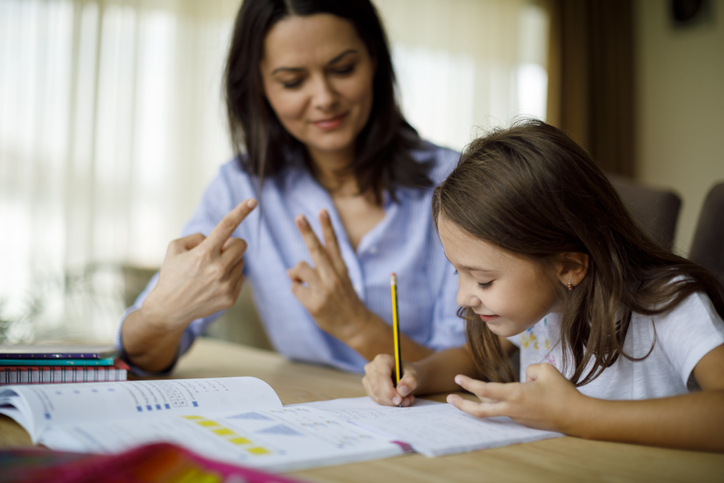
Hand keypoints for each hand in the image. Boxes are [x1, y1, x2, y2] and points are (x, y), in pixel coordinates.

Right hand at [141, 199, 256, 329]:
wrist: (169, 309)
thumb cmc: (172, 274)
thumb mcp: (175, 248)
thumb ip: (198, 237)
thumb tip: (217, 239)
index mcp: (203, 254)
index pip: (226, 226)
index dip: (241, 211)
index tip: (252, 201)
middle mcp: (217, 269)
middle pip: (241, 245)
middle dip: (232, 244)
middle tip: (218, 251)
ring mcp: (225, 285)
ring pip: (241, 261)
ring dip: (230, 262)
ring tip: (210, 272)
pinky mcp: (231, 298)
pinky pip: (241, 277)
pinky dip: (230, 276)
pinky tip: (214, 283)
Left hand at [287, 210, 370, 341]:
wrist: (355, 325)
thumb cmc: (344, 299)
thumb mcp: (340, 279)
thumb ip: (320, 270)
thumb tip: (290, 270)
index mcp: (341, 268)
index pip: (333, 243)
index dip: (327, 227)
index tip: (322, 211)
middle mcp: (333, 276)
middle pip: (316, 250)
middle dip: (307, 232)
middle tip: (299, 217)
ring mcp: (324, 290)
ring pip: (299, 268)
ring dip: (295, 273)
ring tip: (301, 281)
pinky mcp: (314, 303)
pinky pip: (295, 288)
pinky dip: (297, 290)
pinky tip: (305, 296)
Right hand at [363, 354, 419, 406]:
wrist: (406, 376)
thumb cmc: (408, 374)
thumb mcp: (414, 376)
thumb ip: (410, 382)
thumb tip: (401, 391)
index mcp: (382, 360)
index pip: (382, 378)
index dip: (389, 391)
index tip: (399, 400)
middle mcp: (371, 367)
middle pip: (377, 389)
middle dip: (391, 399)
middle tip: (405, 402)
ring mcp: (367, 378)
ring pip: (376, 396)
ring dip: (391, 403)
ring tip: (406, 399)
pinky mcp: (368, 388)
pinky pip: (376, 400)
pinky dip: (388, 403)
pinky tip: (398, 400)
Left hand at [446, 363, 583, 432]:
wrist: (576, 416)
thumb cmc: (562, 392)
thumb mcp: (545, 370)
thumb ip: (529, 369)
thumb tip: (524, 378)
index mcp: (515, 394)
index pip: (485, 389)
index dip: (469, 384)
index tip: (457, 378)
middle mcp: (512, 408)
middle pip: (481, 411)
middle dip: (463, 405)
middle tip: (449, 399)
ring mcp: (517, 417)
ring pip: (494, 408)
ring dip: (482, 401)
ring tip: (472, 393)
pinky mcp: (524, 421)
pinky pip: (506, 409)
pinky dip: (500, 402)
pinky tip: (499, 396)